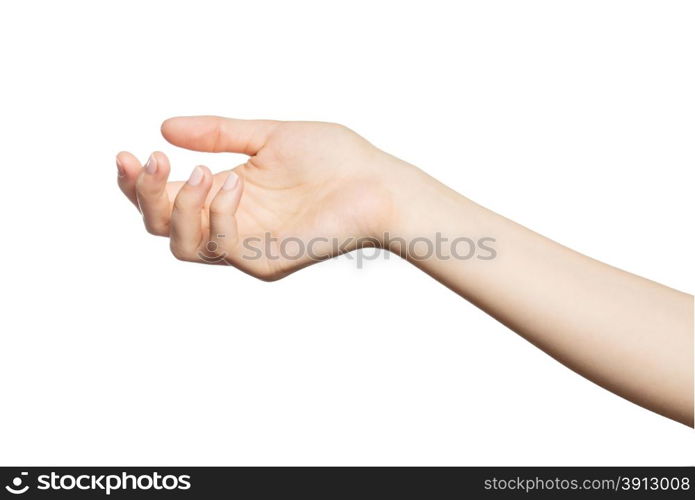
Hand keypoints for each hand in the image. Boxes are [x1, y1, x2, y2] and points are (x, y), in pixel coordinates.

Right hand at [117, 116, 403, 278]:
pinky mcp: (266, 262)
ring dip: (179, 206)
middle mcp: (230, 224)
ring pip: (181, 245)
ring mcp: (246, 247)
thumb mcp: (267, 136)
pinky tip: (234, 182)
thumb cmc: (333, 159)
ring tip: (204, 171)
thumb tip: (166, 126)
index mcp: (226, 194)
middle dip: (145, 195)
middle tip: (152, 160)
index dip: (137, 182)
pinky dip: (218, 213)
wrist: (377, 182)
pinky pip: (222, 247)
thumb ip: (220, 133)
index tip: (127, 154)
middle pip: (161, 227)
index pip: (165, 198)